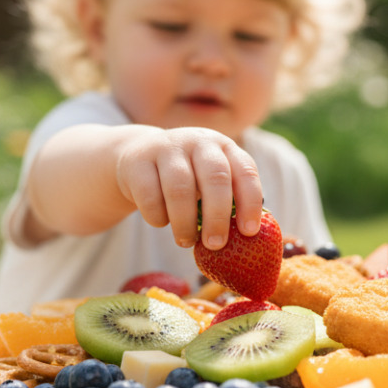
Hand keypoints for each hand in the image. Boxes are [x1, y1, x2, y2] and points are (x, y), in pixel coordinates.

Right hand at [114, 127, 263, 249]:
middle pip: (215, 178)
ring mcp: (167, 148)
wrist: (137, 158)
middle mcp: (198, 142)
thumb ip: (228, 201)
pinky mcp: (138, 161)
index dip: (250, 203)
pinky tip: (161, 222)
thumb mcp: (209, 181)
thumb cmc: (186, 179)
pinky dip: (157, 217)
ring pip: (180, 189)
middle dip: (218, 217)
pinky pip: (150, 196)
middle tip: (216, 245)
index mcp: (224, 147)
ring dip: (185, 223)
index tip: (249, 232)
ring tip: (186, 242)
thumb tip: (246, 240)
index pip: (245, 172)